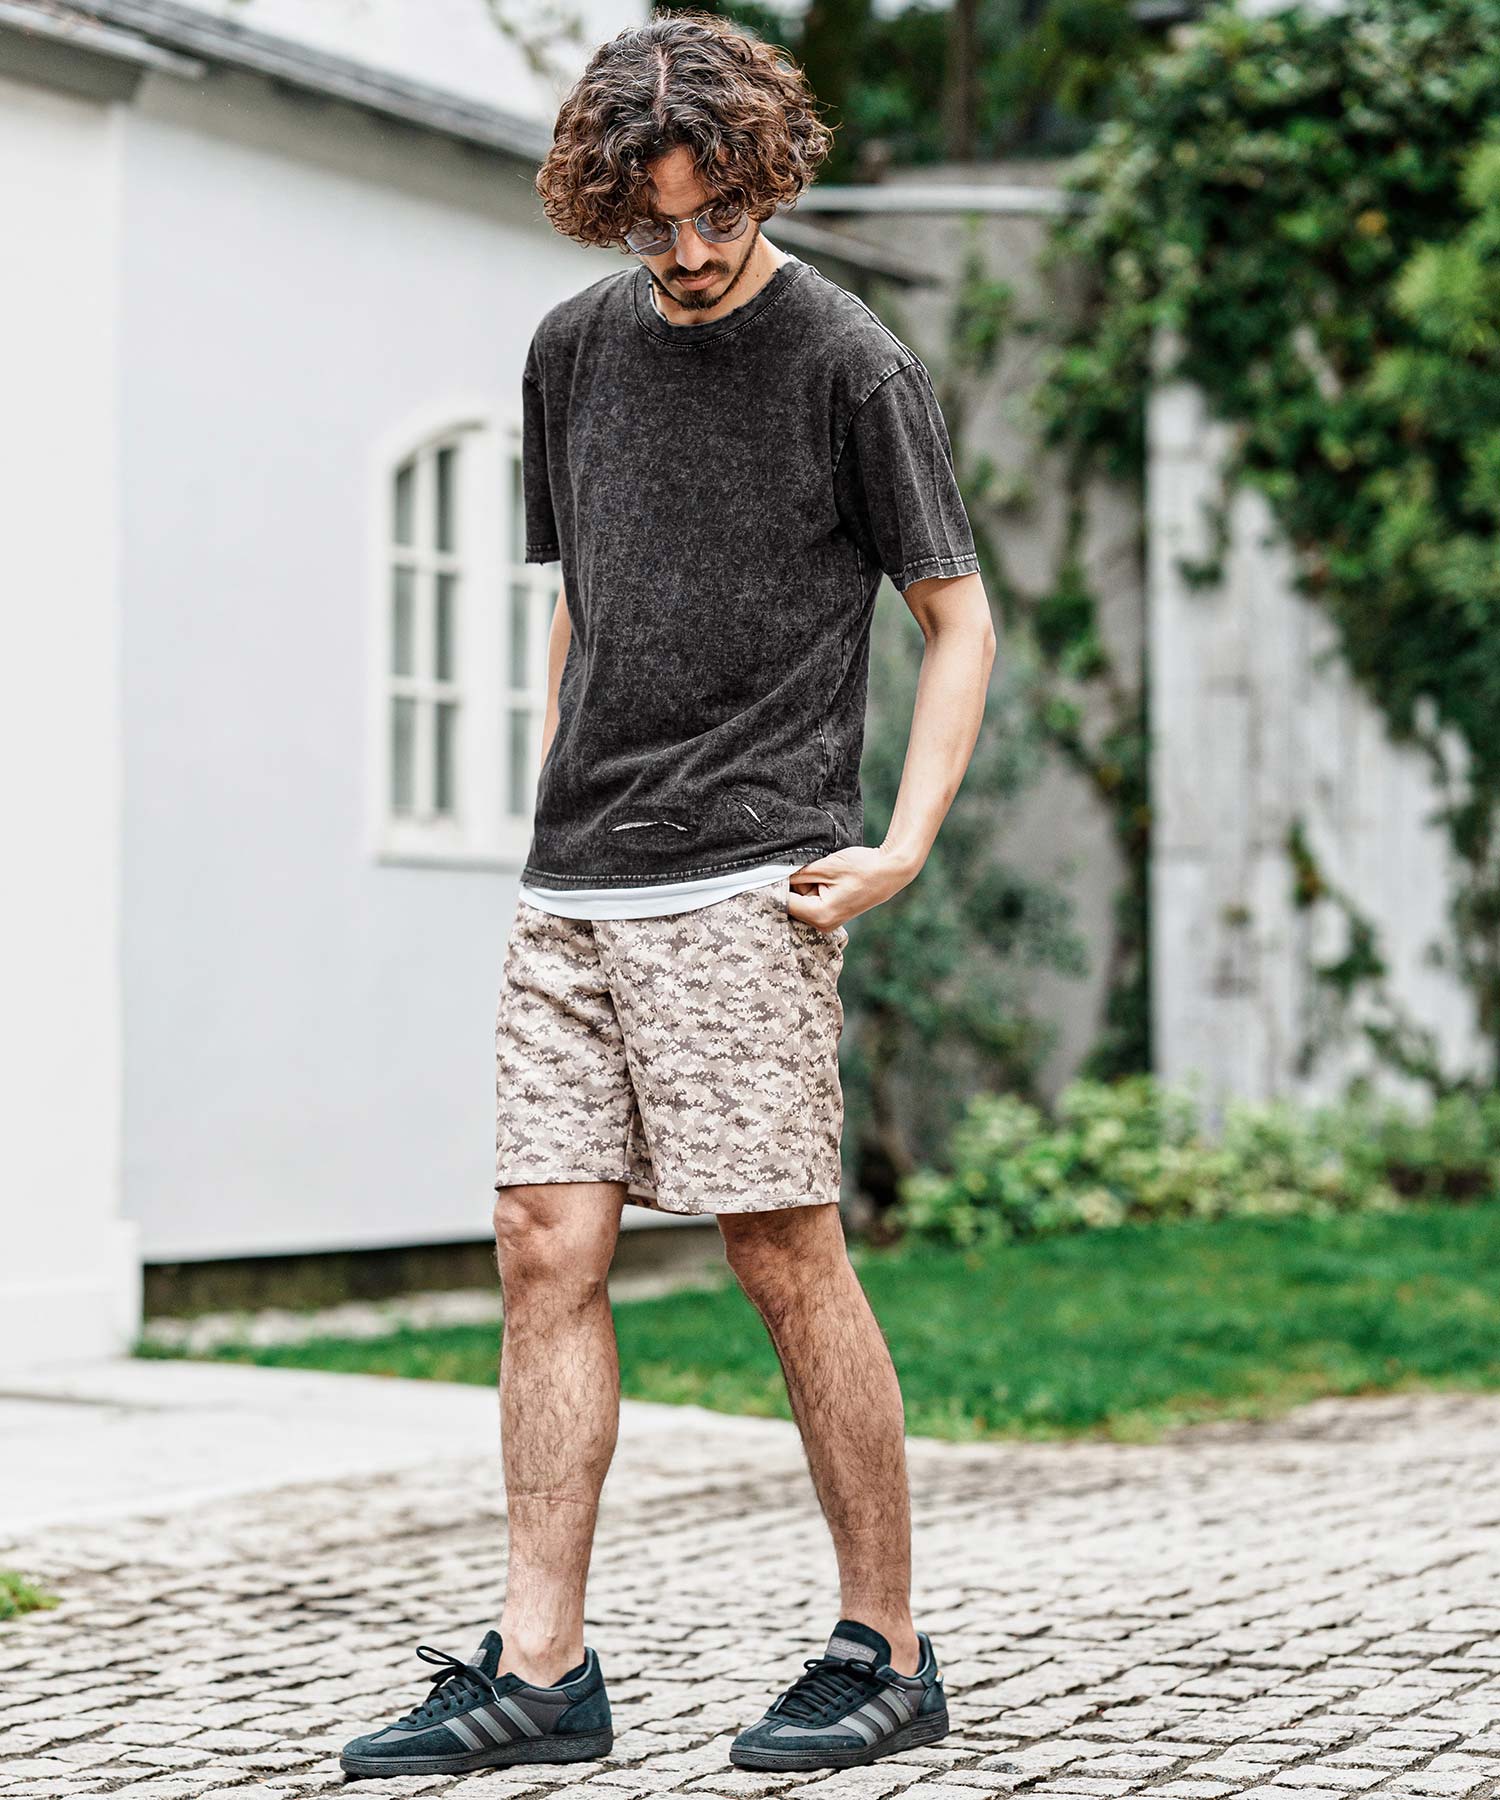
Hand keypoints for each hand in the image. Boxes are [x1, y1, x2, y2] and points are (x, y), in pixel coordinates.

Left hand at [786, 845, 918, 931]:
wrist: (890, 870)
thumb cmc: (862, 868)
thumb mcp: (826, 866)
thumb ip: (798, 873)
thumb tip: (774, 876)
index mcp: (820, 915)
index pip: (784, 902)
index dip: (775, 885)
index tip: (769, 871)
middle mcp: (822, 925)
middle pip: (791, 903)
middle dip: (791, 885)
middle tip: (803, 867)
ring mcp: (827, 922)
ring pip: (801, 901)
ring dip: (803, 885)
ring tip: (822, 872)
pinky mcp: (831, 915)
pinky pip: (811, 901)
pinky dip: (812, 888)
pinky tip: (824, 878)